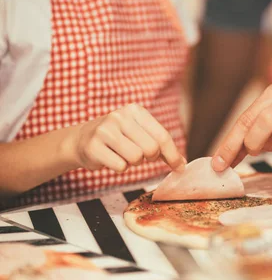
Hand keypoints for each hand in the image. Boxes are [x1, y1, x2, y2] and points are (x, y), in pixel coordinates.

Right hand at [68, 104, 185, 172]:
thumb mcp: (138, 133)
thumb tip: (181, 164)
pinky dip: (119, 167)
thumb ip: (160, 145)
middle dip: (149, 158)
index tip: (179, 168)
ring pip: (136, 158)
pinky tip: (111, 158)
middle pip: (151, 148)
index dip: (172, 155)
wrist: (82, 139)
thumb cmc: (117, 138)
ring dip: (133, 163)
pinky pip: (120, 166)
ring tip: (123, 155)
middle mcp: (120, 116)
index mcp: (135, 110)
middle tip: (139, 156)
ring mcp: (105, 130)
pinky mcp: (94, 146)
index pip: (162, 135)